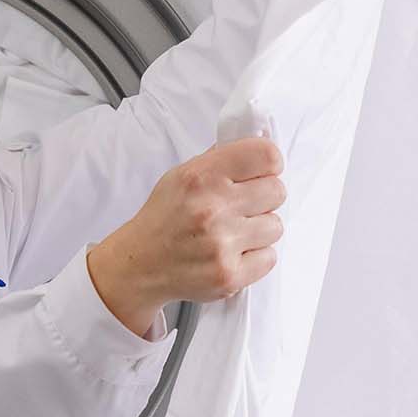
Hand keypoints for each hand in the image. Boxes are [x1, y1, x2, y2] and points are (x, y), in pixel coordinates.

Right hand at [87, 136, 285, 335]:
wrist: (140, 265)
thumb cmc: (164, 219)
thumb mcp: (182, 175)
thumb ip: (220, 159)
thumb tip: (259, 141)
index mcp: (201, 177)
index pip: (266, 155)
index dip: (270, 164)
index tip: (262, 173)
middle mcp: (212, 208)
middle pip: (277, 191)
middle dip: (263, 199)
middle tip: (242, 208)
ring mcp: (221, 244)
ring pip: (275, 226)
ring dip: (259, 230)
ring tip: (233, 233)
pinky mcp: (229, 275)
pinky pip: (269, 258)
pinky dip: (255, 257)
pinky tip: (232, 253)